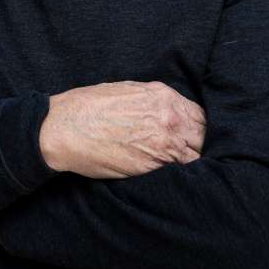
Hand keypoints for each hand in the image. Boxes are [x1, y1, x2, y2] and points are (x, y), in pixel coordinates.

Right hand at [38, 81, 205, 178]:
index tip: (195, 138)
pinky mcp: (152, 167)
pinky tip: (172, 178)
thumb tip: (169, 110)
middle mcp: (170, 118)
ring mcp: (163, 144)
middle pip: (204, 137)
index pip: (201, 117)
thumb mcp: (127, 90)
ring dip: (190, 163)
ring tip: (183, 169)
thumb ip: (154, 101)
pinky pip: (177, 174)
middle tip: (192, 155)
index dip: (200, 129)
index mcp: (164, 97)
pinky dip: (178, 177)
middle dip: (200, 146)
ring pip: (195, 158)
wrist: (64, 129)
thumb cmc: (88, 107)